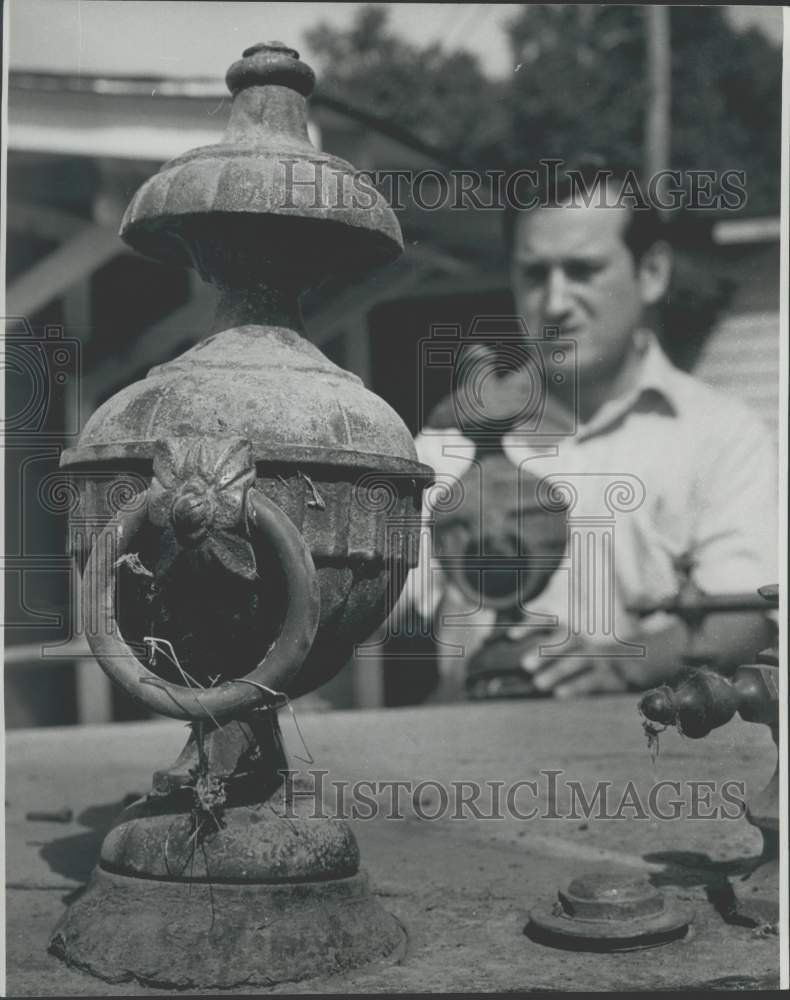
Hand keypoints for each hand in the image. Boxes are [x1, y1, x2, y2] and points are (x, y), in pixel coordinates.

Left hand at [509, 627, 630, 697]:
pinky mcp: (611, 677)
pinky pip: (593, 681)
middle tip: (526, 665)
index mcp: (572, 633)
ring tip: (539, 683)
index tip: (512, 635)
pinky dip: (576, 687)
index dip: (531, 625)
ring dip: (558, 672)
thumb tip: (519, 661)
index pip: (550, 623)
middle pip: (566, 640)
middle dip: (545, 651)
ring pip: (578, 661)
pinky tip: (561, 694)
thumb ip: (547, 654)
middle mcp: (585, 643)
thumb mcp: (572, 651)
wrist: (636, 666)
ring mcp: (599, 659)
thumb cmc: (592, 661)